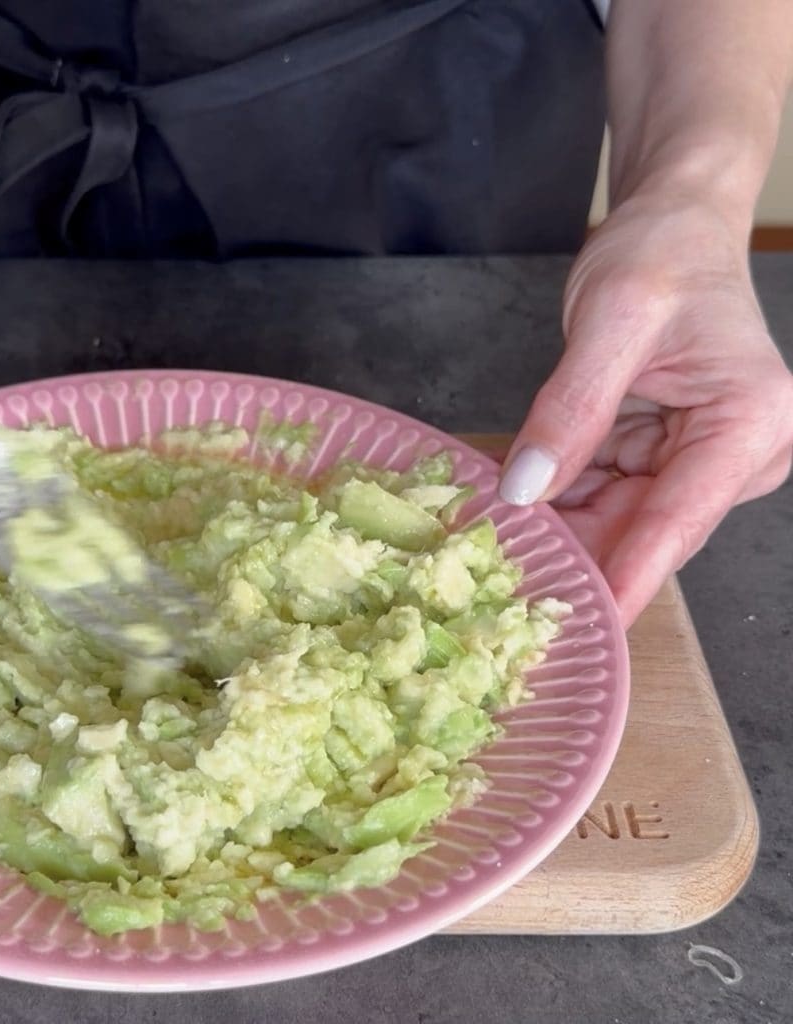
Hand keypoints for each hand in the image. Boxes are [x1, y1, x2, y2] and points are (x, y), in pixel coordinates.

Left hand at [499, 193, 792, 627]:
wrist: (674, 224)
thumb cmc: (661, 252)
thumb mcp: (611, 318)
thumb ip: (572, 407)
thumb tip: (526, 490)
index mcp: (746, 422)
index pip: (678, 520)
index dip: (627, 578)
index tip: (589, 632)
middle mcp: (736, 453)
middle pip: (646, 530)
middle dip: (580, 559)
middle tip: (508, 595)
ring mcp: (701, 459)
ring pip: (621, 520)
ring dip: (564, 535)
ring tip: (497, 557)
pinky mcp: (666, 456)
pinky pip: (608, 495)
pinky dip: (563, 504)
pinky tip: (515, 516)